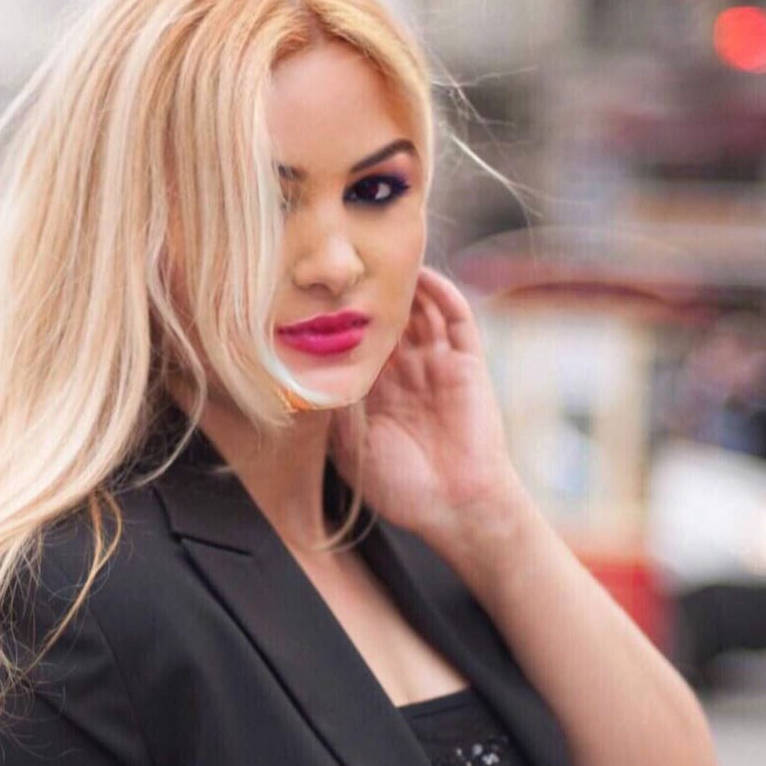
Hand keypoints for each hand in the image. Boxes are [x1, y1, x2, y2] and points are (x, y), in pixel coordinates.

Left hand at [330, 266, 530, 550]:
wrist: (456, 508)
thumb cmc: (401, 489)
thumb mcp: (349, 449)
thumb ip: (330, 411)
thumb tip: (298, 376)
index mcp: (374, 392)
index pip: (353, 342)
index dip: (335, 318)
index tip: (309, 293)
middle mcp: (405, 373)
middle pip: (385, 318)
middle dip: (366, 292)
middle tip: (342, 262)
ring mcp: (437, 365)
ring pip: (419, 310)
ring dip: (402, 285)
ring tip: (379, 257)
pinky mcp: (467, 364)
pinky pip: (457, 318)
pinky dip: (441, 292)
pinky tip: (421, 274)